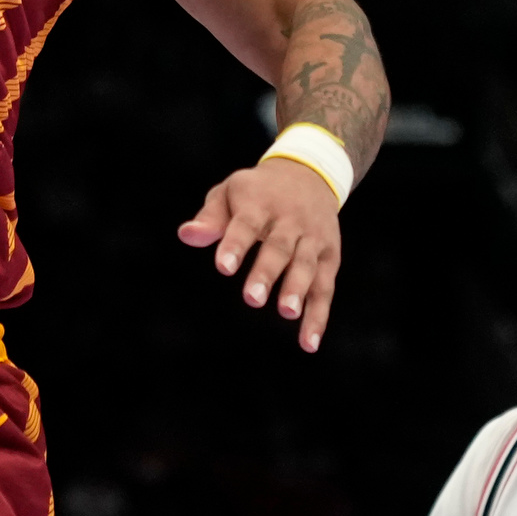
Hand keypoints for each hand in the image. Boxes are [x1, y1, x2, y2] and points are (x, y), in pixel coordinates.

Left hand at [178, 158, 344, 350]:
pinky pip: (325, 288)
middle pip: (279, 247)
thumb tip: (186, 236)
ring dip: (297, 290)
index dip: (235, 244)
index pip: (247, 224)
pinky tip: (308, 341)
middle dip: (267, 272)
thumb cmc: (257, 191)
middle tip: (252, 298)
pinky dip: (319, 315)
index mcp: (260, 202)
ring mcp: (313, 238)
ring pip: (306, 266)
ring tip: (286, 312)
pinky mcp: (330, 256)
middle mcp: (290, 220)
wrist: (309, 174)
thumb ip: (210, 218)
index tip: (223, 267)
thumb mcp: (230, 192)